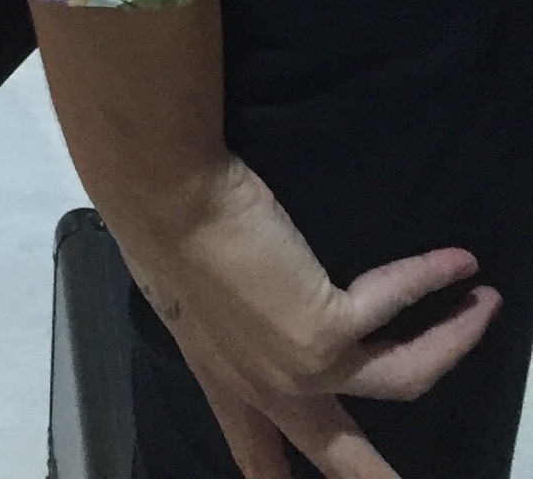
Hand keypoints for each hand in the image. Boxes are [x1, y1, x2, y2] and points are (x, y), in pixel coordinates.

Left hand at [114, 153, 498, 478]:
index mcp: (226, 381)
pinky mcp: (327, 329)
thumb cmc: (160, 222)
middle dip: (379, 477)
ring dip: (451, 345)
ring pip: (403, 381)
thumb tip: (253, 307)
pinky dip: (433, 279)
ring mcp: (303, 366)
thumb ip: (220, 323)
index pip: (255, 453)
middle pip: (341, 457)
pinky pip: (397, 304)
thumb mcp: (179, 295)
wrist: (161, 194)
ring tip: (484, 310)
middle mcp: (269, 387)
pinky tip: (460, 265)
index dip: (278, 476)